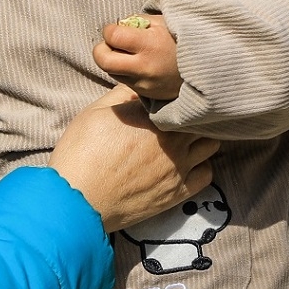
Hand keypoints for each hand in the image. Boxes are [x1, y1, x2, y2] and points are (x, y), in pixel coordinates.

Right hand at [50, 87, 216, 231]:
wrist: (78, 201)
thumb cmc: (80, 154)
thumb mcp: (94, 113)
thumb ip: (121, 95)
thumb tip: (138, 87)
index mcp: (151, 114)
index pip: (179, 95)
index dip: (176, 96)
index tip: (169, 101)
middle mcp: (171, 137)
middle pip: (201, 117)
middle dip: (192, 115)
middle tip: (180, 119)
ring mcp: (178, 165)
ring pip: (211, 144)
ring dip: (200, 139)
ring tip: (186, 141)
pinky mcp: (178, 191)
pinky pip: (207, 174)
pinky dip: (201, 167)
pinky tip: (186, 165)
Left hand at [94, 15, 181, 99]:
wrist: (206, 68)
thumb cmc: (182, 40)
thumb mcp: (163, 22)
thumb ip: (137, 21)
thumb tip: (118, 26)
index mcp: (150, 45)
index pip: (112, 36)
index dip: (110, 29)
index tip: (117, 28)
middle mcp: (144, 67)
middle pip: (102, 61)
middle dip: (102, 49)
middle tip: (112, 44)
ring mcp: (144, 84)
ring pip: (111, 72)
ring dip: (113, 61)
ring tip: (130, 54)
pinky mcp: (145, 94)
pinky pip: (123, 81)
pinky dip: (125, 71)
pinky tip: (139, 65)